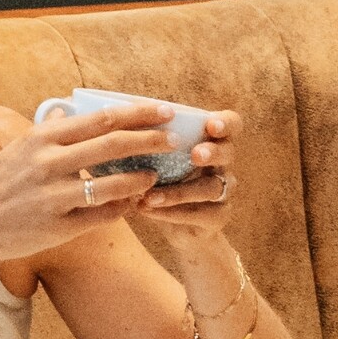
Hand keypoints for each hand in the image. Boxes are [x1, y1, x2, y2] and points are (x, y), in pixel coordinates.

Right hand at [0, 101, 176, 267]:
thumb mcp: (13, 151)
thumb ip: (46, 132)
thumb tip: (68, 112)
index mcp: (40, 139)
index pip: (101, 119)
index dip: (138, 113)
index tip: (164, 109)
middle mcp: (48, 164)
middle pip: (114, 144)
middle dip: (152, 140)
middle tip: (174, 139)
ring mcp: (54, 197)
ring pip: (114, 183)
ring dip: (141, 178)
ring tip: (155, 176)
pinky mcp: (58, 228)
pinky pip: (103, 216)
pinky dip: (122, 208)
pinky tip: (132, 204)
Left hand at [132, 110, 241, 240]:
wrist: (170, 224)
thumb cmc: (157, 179)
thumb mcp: (147, 157)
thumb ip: (139, 138)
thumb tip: (107, 114)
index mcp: (209, 141)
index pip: (231, 124)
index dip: (226, 123)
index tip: (211, 125)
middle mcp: (222, 163)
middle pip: (228, 152)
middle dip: (213, 152)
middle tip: (195, 155)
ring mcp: (223, 191)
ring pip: (211, 187)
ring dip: (180, 191)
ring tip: (149, 196)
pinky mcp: (218, 216)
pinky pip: (203, 214)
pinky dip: (173, 212)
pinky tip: (148, 210)